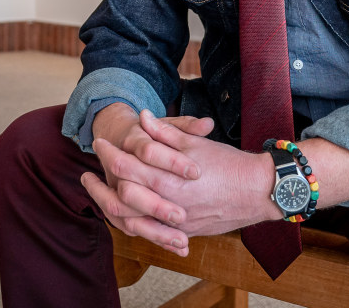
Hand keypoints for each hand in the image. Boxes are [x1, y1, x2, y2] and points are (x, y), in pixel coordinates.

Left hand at [82, 109, 275, 255]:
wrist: (257, 192)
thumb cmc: (227, 164)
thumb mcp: (194, 143)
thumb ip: (164, 132)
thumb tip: (143, 117)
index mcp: (167, 177)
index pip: (125, 166)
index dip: (108, 152)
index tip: (99, 142)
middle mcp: (167, 202)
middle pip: (121, 196)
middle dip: (101, 182)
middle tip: (91, 169)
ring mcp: (174, 221)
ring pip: (131, 220)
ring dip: (111, 206)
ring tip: (100, 194)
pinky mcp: (183, 231)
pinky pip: (150, 232)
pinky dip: (133, 222)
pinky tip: (125, 213)